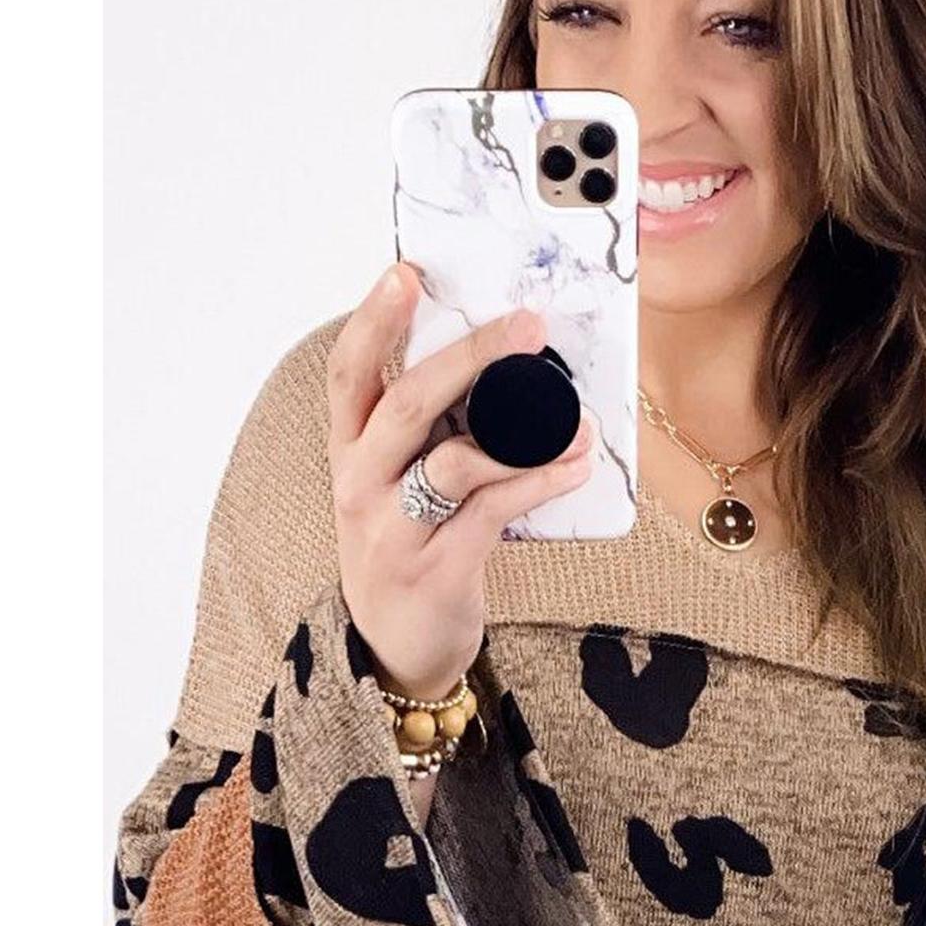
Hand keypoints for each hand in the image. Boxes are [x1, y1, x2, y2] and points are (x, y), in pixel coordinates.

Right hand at [325, 261, 595, 699]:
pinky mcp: (435, 568)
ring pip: (453, 459)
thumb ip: (427, 436)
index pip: (347, 372)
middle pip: (407, 401)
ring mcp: (393, 529)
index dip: (374, 320)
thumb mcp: (396, 489)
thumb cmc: (407, 553)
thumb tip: (498, 373)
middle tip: (525, 323)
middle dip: (470, 354)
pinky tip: (575, 468)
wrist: (395, 652)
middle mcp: (361, 485)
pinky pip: (492, 511)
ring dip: (523, 432)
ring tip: (577, 418)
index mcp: (349, 453)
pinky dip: (539, 482)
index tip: (406, 272)